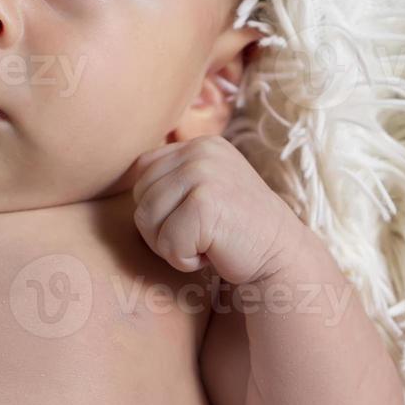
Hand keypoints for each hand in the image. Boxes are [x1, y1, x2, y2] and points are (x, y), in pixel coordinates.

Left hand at [130, 135, 303, 285]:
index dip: (158, 206)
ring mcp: (203, 175)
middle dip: (161, 228)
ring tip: (206, 242)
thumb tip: (123, 174)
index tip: (193, 219)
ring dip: (172, 246)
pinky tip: (214, 252)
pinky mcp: (205, 204)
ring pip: (147, 220)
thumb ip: (174, 176)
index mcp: (200, 144)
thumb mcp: (206, 188)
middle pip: (140, 197)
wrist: (281, 257)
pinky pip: (167, 243)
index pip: (143, 171)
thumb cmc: (236, 231)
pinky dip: (185, 260)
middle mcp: (201, 151)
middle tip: (200, 235)